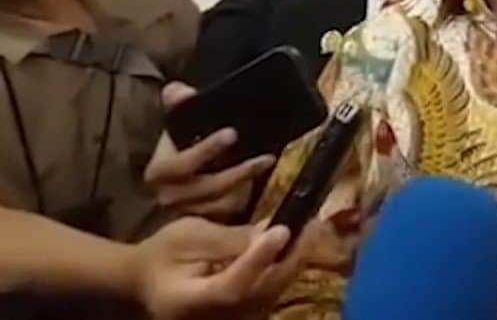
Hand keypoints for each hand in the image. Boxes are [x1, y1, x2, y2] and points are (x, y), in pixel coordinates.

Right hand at [133, 217, 315, 318]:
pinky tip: (297, 242)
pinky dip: (286, 267)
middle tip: (312, 223)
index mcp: (190, 302)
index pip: (232, 287)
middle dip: (291, 257)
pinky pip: (271, 292)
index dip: (258, 261)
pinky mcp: (243, 314)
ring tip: (311, 228)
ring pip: (272, 294)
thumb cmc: (163, 252)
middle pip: (262, 294)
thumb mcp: (189, 235)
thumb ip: (229, 239)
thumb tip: (271, 231)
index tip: (281, 230)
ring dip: (295, 260)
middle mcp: (215, 319)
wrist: (146, 279)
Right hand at [145, 82, 273, 221]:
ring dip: (247, 183)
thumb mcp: (178, 124)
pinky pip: (233, 217)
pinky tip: (265, 182)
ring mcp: (191, 213)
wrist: (187, 173)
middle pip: (208, 188)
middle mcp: (171, 196)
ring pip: (224, 204)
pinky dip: (250, 199)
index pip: (180, 165)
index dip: (206, 150)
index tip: (232, 133)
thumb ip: (177, 105)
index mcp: (159, 172)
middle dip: (237, 172)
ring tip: (268, 161)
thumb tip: (180, 91)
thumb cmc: (183, 146)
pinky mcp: (210, 225)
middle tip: (264, 157)